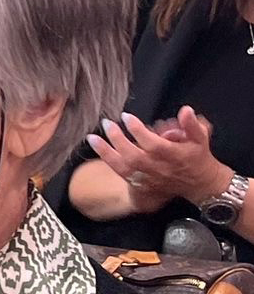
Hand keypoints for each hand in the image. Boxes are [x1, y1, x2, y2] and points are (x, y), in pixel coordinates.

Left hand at [86, 107, 228, 212]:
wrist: (197, 184)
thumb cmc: (197, 157)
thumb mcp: (201, 138)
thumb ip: (192, 125)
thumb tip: (185, 110)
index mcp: (172, 156)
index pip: (152, 144)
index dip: (138, 131)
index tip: (126, 117)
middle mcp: (157, 168)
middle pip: (133, 156)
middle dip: (117, 139)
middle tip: (107, 123)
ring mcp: (147, 177)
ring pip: (123, 166)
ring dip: (105, 152)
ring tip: (92, 137)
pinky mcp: (139, 182)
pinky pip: (120, 172)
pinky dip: (107, 159)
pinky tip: (97, 146)